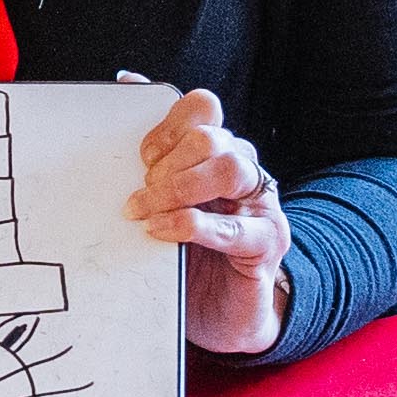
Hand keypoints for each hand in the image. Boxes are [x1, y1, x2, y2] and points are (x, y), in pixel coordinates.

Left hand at [131, 86, 288, 357]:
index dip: (166, 127)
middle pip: (212, 137)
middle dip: (168, 162)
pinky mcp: (267, 243)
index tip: (139, 159)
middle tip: (140, 192)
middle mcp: (244, 170)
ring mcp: (261, 205)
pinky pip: (236, 225)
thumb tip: (128, 81)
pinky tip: (163, 232)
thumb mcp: (159, 201)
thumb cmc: (185, 254)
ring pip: (230, 168)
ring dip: (180, 188)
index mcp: (217, 151)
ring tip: (147, 212)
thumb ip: (149, 151)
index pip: (202, 109)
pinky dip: (193, 226)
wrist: (218, 314)